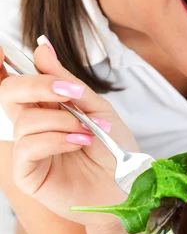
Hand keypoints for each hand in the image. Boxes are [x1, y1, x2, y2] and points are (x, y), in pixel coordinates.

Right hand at [0, 41, 137, 230]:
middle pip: (10, 93)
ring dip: (61, 121)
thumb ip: (67, 82)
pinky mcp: (28, 175)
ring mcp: (28, 151)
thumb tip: (41, 47)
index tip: (31, 54)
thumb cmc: (115, 149)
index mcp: (47, 108)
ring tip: (88, 131)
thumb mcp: (97, 107)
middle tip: (69, 93)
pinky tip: (79, 143)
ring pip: (24, 121)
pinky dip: (55, 140)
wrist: (128, 186)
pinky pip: (28, 147)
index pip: (20, 81)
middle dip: (39, 85)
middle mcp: (33, 126)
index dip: (13, 64)